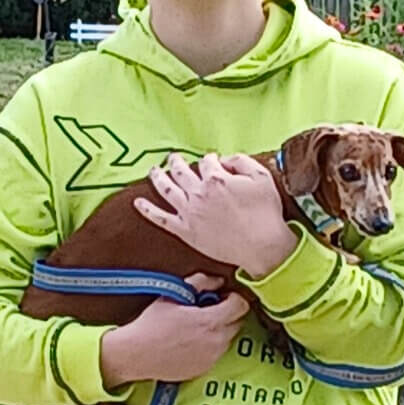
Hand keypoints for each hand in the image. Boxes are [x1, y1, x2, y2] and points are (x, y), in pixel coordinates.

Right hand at [100, 276, 248, 387]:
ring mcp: (212, 358)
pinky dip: (210, 346)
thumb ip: (201, 282)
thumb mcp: (174, 295)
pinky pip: (215, 354)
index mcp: (211, 322)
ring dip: (219, 331)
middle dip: (228, 314)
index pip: (241, 306)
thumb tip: (219, 281)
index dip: (234, 298)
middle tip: (208, 309)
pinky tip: (191, 342)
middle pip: (237, 323)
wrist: (137, 355)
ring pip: (227, 339)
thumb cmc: (152, 324)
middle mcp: (217, 342)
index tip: (222, 297)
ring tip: (197, 327)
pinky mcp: (204, 369)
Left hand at [135, 153, 297, 279]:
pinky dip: (147, 210)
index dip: (210, 160)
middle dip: (177, 162)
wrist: (261, 246)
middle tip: (174, 158)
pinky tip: (137, 203)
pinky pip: (160, 219)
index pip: (207, 162)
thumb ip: (241, 161)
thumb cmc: (265, 213)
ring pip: (166, 189)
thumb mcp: (261, 177)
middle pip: (182, 171)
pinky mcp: (185, 231)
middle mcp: (198, 193)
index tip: (213, 162)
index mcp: (216, 178)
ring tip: (154, 170)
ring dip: (158, 177)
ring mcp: (189, 213)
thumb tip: (225, 159)